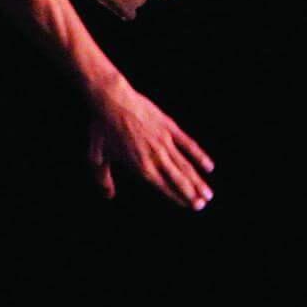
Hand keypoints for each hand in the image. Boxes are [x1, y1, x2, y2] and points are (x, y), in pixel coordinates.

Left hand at [87, 78, 213, 209]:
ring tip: (208, 193)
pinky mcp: (170, 127)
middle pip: (178, 179)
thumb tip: (108, 195)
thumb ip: (103, 178)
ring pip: (186, 165)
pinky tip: (209, 166)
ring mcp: (164, 142)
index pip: (162, 187)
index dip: (177, 197)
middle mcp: (155, 156)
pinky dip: (200, 156)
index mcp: (139, 166)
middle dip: (191, 194)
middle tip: (202, 205)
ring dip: (197, 180)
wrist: (112, 100)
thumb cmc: (102, 129)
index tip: (188, 206)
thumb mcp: (97, 156)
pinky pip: (189, 144)